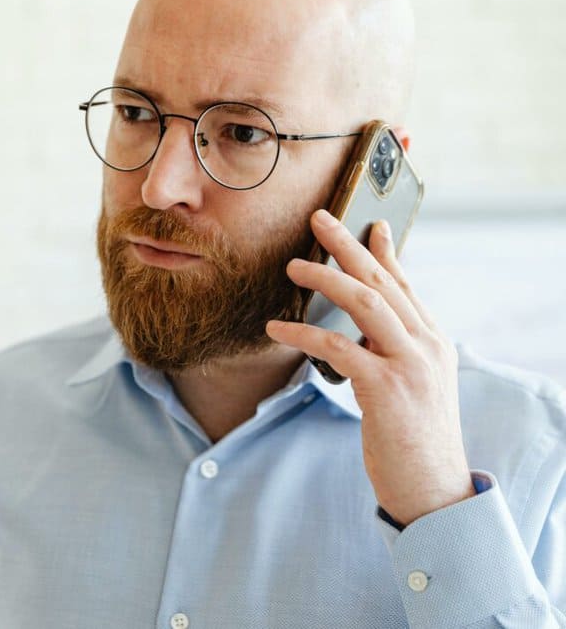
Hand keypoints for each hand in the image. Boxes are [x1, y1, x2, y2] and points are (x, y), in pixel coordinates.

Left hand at [266, 209, 475, 527]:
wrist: (434, 491)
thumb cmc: (415, 438)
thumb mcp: (416, 384)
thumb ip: (396, 348)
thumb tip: (367, 323)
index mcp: (433, 341)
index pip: (405, 284)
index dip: (384, 251)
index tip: (368, 223)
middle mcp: (426, 345)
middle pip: (382, 281)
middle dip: (348, 246)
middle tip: (318, 219)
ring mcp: (409, 365)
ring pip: (365, 302)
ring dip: (326, 278)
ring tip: (292, 266)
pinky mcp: (386, 389)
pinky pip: (338, 347)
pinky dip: (305, 333)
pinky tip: (277, 329)